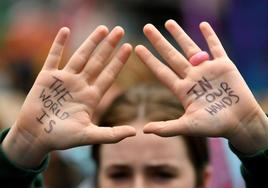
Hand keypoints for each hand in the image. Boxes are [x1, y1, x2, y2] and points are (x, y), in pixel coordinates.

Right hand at [2, 26, 135, 167]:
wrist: (36, 137)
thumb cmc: (62, 138)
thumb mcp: (88, 136)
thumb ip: (111, 134)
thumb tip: (135, 132)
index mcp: (91, 97)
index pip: (109, 75)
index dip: (119, 61)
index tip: (129, 47)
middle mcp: (80, 85)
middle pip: (98, 61)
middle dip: (109, 46)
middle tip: (120, 30)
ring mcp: (64, 79)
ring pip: (80, 56)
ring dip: (91, 41)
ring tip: (103, 28)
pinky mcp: (47, 77)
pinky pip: (54, 56)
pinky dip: (58, 44)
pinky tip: (66, 30)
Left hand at [135, 20, 267, 153]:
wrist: (240, 123)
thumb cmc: (214, 126)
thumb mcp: (188, 126)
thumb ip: (167, 128)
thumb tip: (144, 130)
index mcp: (183, 89)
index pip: (161, 71)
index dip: (149, 60)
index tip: (137, 48)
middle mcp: (192, 77)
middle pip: (172, 56)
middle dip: (159, 42)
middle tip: (146, 27)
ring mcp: (207, 70)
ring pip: (190, 48)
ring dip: (180, 35)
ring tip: (168, 22)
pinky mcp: (224, 66)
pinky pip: (216, 47)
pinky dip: (210, 36)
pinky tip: (202, 25)